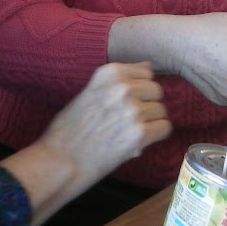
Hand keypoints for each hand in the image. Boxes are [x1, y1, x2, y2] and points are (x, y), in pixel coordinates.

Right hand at [38, 62, 170, 186]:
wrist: (60, 160)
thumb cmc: (71, 126)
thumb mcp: (92, 90)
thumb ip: (121, 78)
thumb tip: (149, 65)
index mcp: (110, 73)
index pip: (146, 72)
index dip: (139, 89)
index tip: (125, 101)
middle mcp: (123, 87)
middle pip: (156, 90)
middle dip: (147, 104)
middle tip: (128, 119)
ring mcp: (133, 110)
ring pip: (161, 110)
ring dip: (150, 121)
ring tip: (129, 131)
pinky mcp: (140, 134)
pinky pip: (165, 127)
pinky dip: (155, 136)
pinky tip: (137, 140)